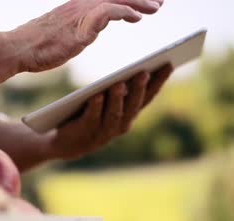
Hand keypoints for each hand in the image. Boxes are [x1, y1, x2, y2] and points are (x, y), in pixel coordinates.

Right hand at [6, 0, 163, 71]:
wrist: (19, 48)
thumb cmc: (39, 44)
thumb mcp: (65, 30)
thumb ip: (83, 25)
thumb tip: (95, 25)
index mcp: (79, 4)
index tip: (147, 1)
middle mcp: (82, 3)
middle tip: (160, 2)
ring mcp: (81, 13)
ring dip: (139, 2)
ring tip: (155, 8)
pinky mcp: (80, 26)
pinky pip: (108, 12)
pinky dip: (124, 12)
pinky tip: (136, 17)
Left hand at [45, 64, 172, 159]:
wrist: (64, 143)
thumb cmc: (88, 116)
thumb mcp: (106, 102)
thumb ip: (118, 91)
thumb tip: (132, 71)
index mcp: (128, 115)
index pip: (148, 97)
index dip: (159, 82)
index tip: (169, 64)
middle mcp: (120, 125)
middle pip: (133, 106)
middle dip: (139, 89)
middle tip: (143, 72)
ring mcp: (103, 132)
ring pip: (114, 114)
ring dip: (118, 99)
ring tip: (119, 83)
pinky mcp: (85, 133)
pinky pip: (91, 119)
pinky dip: (95, 107)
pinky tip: (96, 95)